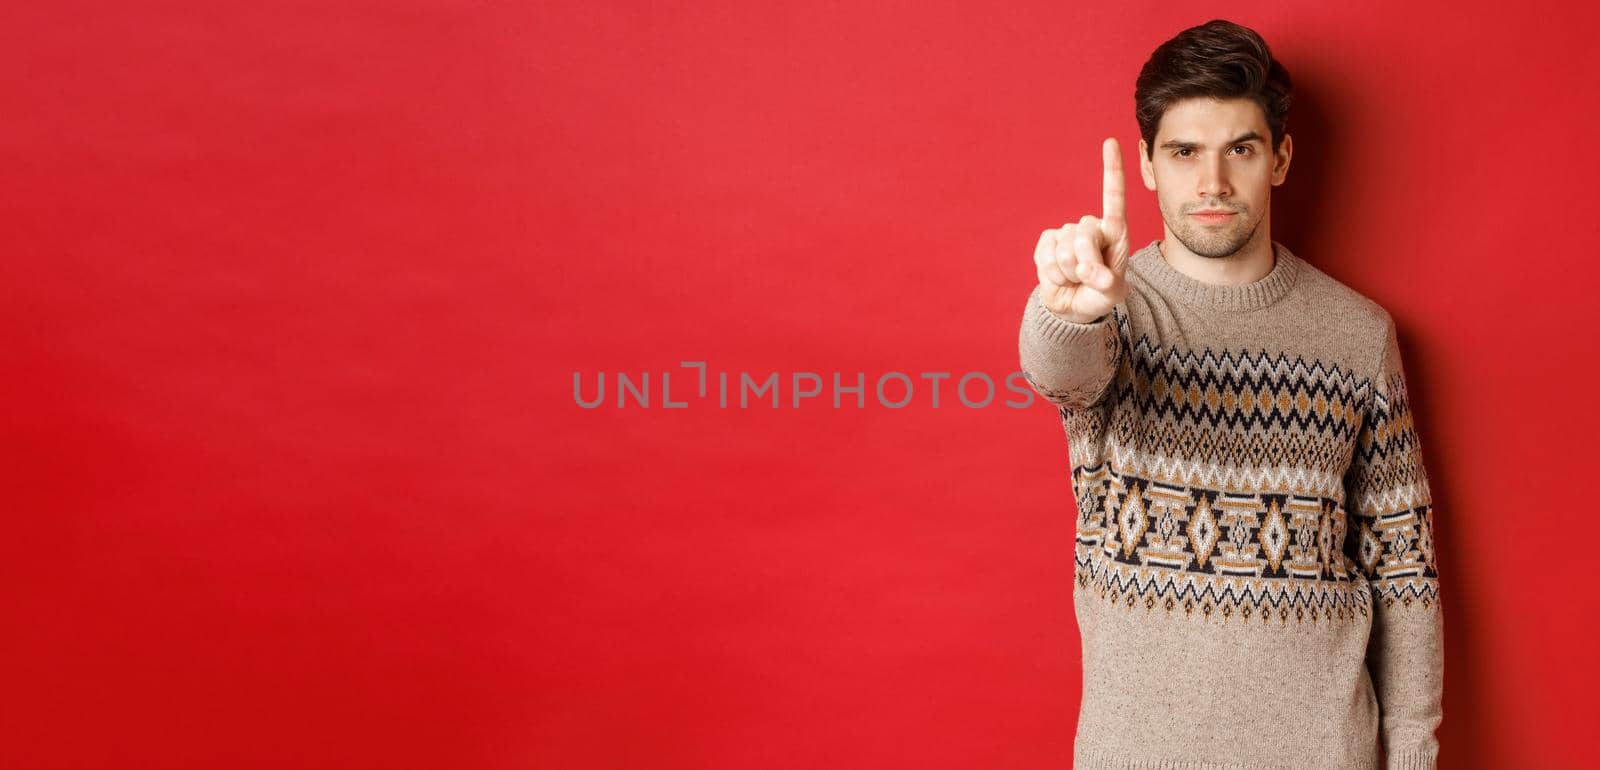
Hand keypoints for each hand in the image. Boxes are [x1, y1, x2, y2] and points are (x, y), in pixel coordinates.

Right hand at [1033, 137, 1131, 322]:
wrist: (1072, 308)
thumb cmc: (1098, 296)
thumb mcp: (1110, 294)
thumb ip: (1106, 284)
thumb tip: (1090, 274)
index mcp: (1114, 233)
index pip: (1113, 197)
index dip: (1112, 170)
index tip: (1110, 143)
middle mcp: (1091, 227)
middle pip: (1084, 238)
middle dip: (1085, 266)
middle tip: (1088, 281)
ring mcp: (1067, 233)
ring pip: (1064, 251)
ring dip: (1068, 273)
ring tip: (1074, 279)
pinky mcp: (1047, 242)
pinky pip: (1045, 256)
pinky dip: (1051, 273)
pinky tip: (1059, 276)